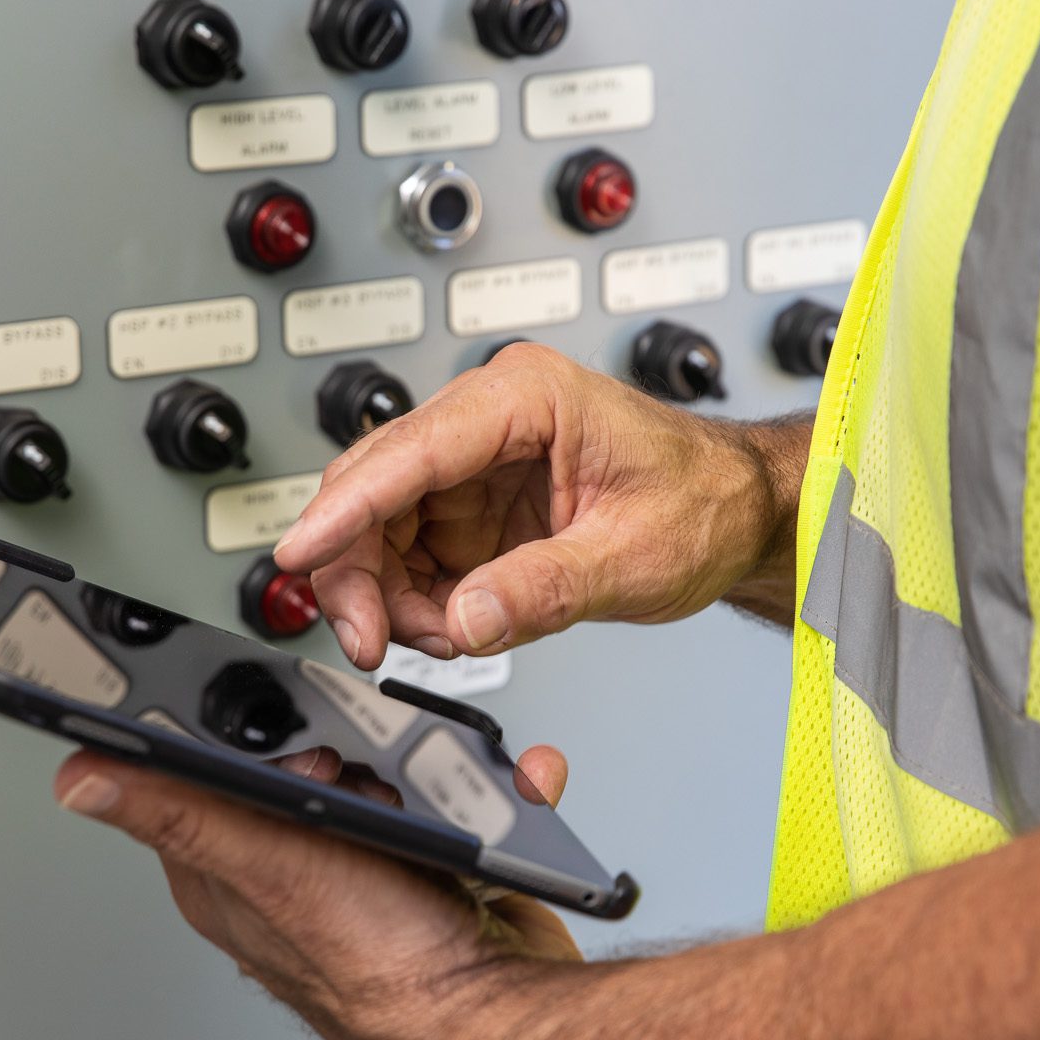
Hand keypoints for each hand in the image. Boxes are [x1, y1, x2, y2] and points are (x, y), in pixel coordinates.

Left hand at [51, 744, 579, 1039]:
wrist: (498, 1016)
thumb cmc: (380, 968)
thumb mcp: (267, 865)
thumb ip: (179, 811)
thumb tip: (78, 776)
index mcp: (225, 868)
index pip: (197, 764)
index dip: (241, 727)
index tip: (280, 714)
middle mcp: (287, 865)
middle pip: (299, 750)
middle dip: (348, 738)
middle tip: (366, 769)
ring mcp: (363, 859)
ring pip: (382, 762)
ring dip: (419, 758)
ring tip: (427, 794)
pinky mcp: (429, 858)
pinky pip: (447, 793)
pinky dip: (475, 785)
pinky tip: (482, 798)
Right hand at [274, 343, 807, 668]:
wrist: (740, 514)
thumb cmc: (704, 501)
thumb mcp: (633, 555)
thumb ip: (545, 589)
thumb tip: (466, 620)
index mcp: (525, 398)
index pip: (409, 450)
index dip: (346, 508)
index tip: (300, 553)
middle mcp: (487, 423)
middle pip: (374, 488)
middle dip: (358, 571)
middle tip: (370, 640)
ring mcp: (474, 468)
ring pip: (380, 528)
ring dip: (389, 596)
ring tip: (442, 638)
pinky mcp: (474, 512)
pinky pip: (411, 557)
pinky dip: (416, 603)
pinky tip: (455, 626)